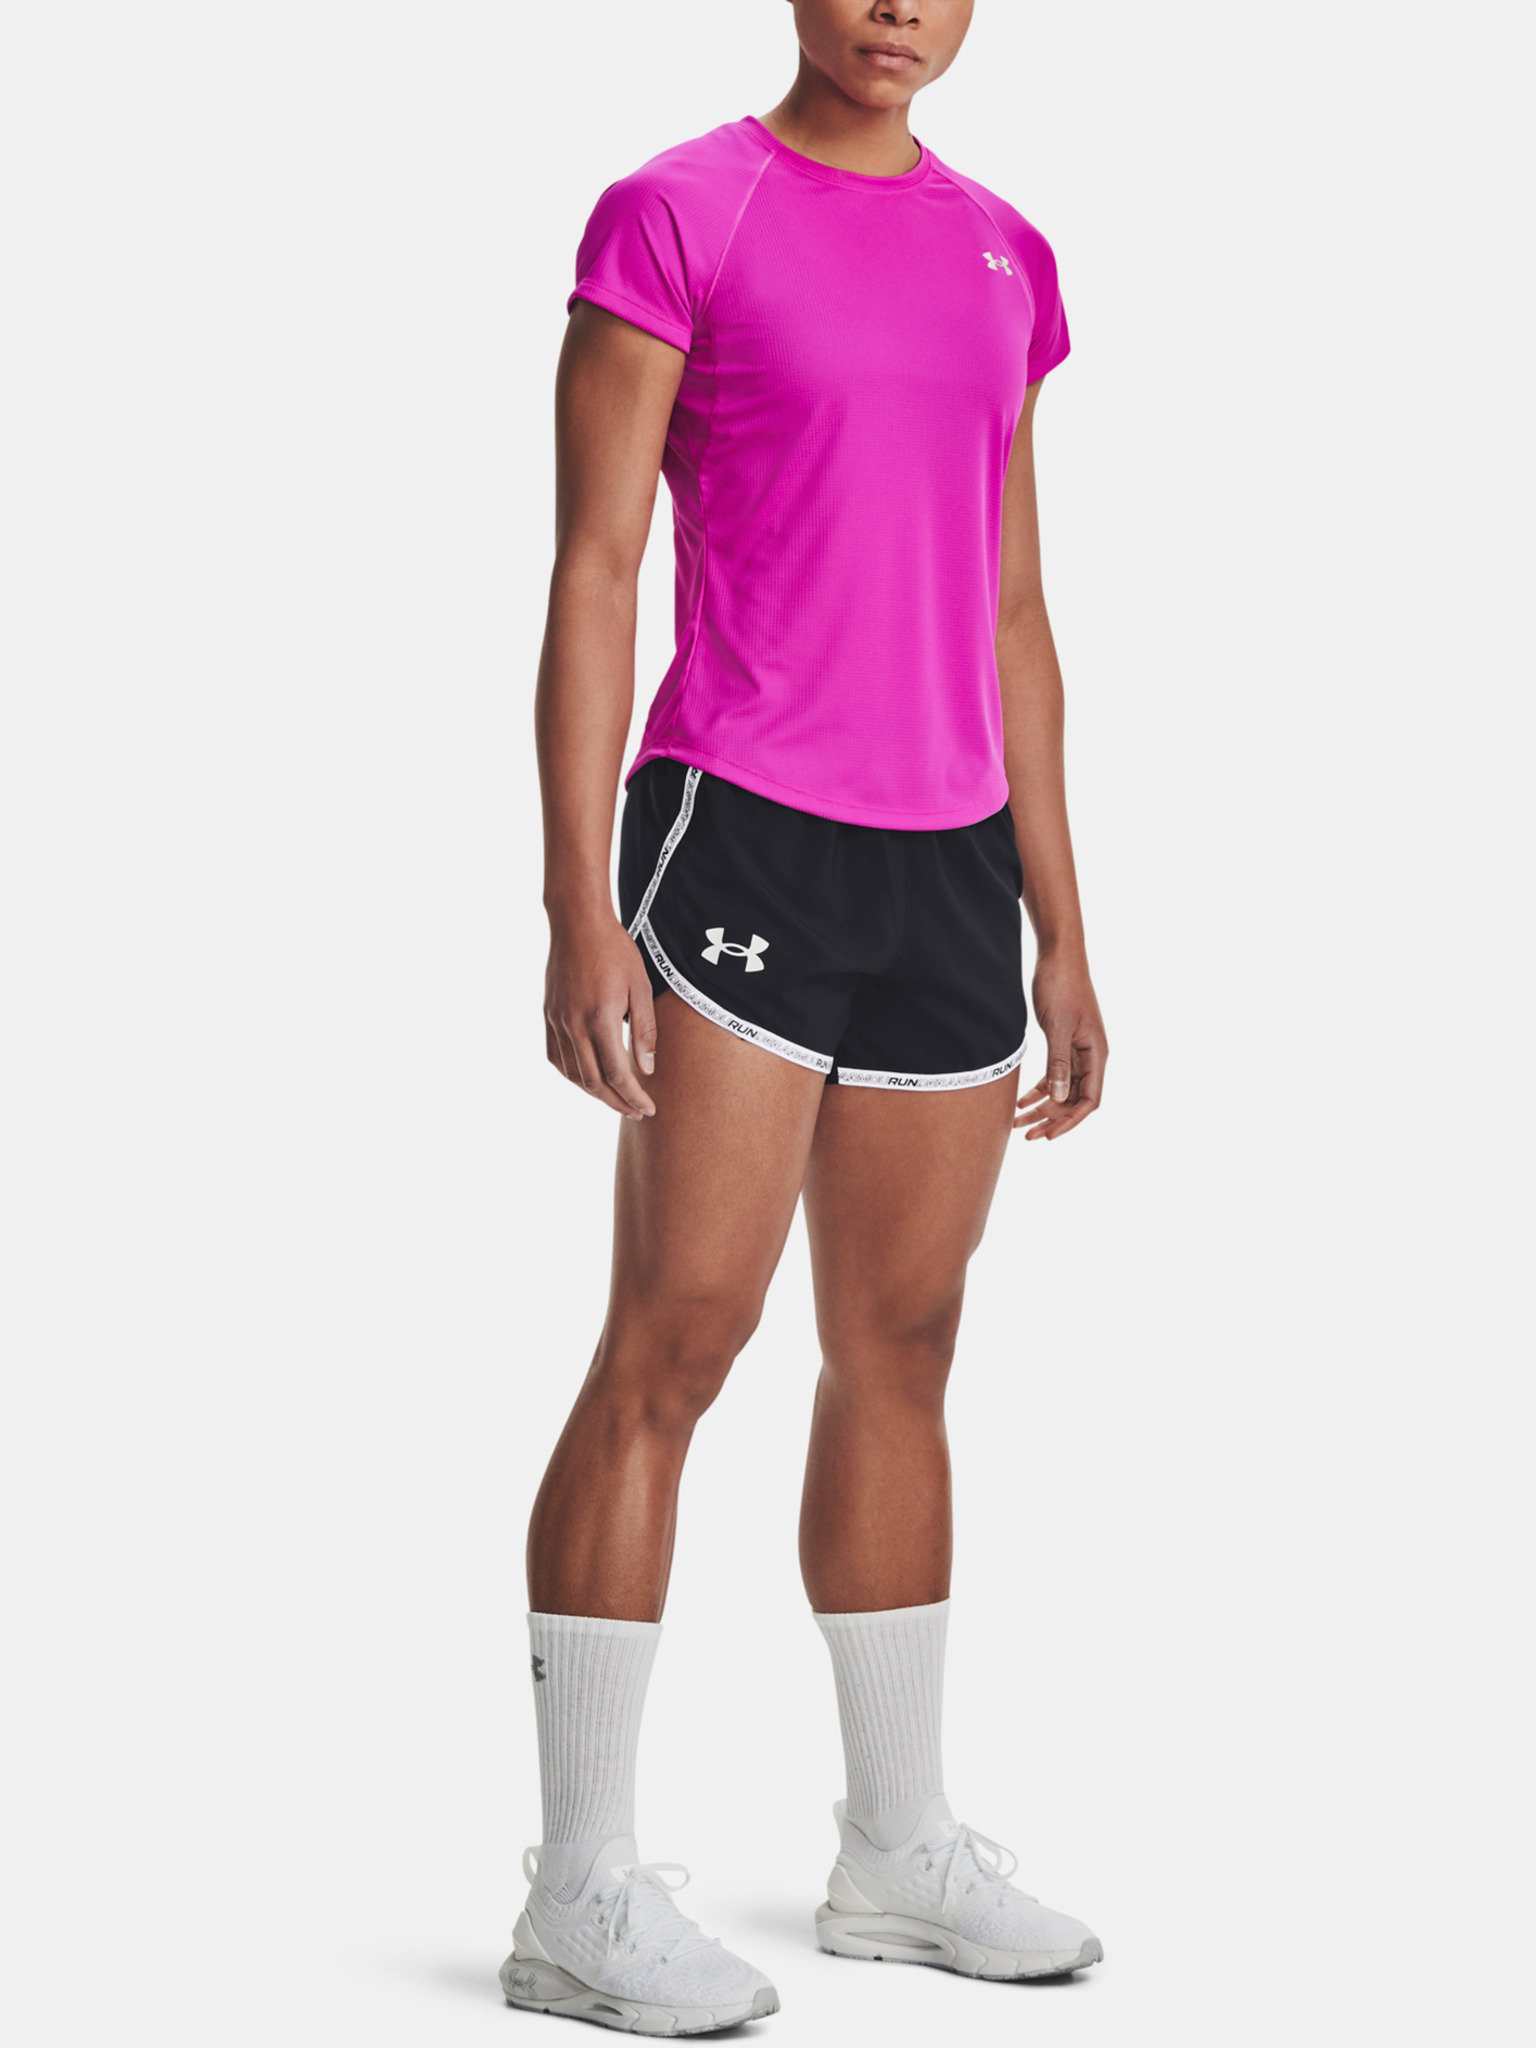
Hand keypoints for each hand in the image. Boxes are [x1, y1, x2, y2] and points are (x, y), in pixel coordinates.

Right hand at [544, 907, 657, 1118]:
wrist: (577, 924)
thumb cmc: (615, 951)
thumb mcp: (640, 988)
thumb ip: (644, 1031)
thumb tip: (646, 1069)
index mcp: (600, 1018)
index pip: (617, 1074)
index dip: (633, 1097)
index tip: (648, 1108)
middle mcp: (574, 1024)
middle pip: (593, 1082)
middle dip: (616, 1103)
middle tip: (635, 1111)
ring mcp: (557, 1021)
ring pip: (572, 1074)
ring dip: (594, 1093)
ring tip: (615, 1099)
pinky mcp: (548, 1016)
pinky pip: (556, 1057)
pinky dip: (573, 1075)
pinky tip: (588, 1078)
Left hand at [1016, 951, 1106, 1139]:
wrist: (1058, 955)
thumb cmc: (1061, 986)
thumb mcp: (1057, 1027)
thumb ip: (1058, 1064)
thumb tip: (1057, 1098)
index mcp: (1097, 1053)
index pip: (1090, 1100)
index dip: (1070, 1121)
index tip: (1049, 1135)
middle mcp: (1091, 1055)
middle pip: (1074, 1099)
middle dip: (1051, 1118)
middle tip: (1026, 1135)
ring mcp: (1077, 1049)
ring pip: (1061, 1089)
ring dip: (1042, 1107)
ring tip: (1017, 1123)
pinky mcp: (1063, 1042)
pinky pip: (1053, 1074)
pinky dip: (1038, 1089)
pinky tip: (1020, 1101)